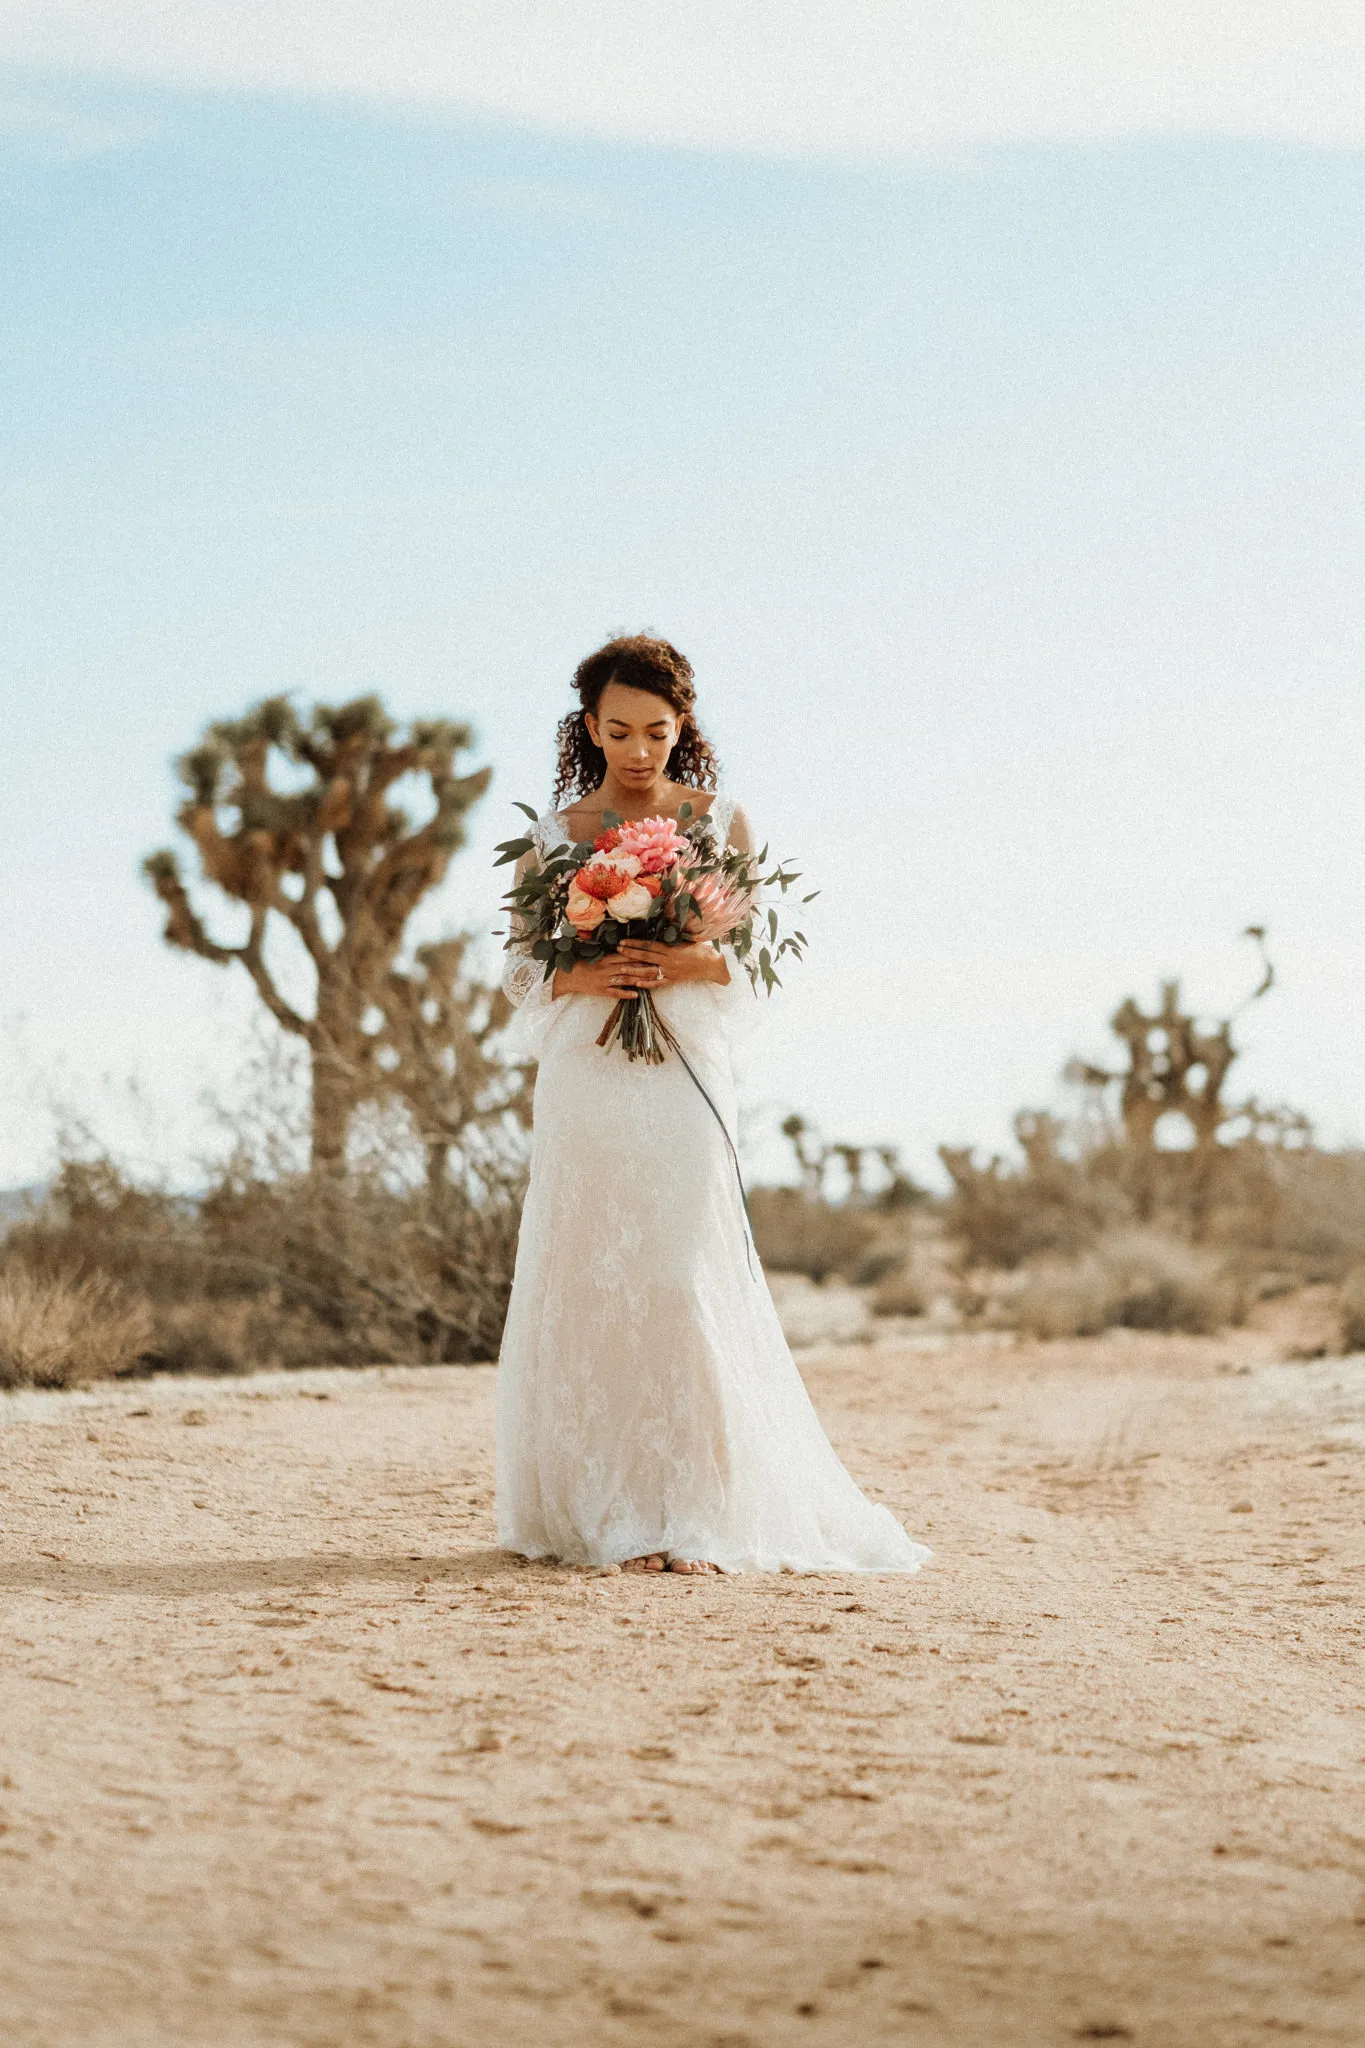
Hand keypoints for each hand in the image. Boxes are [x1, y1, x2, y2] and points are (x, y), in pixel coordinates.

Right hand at [552, 951, 667, 999]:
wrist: (569, 976)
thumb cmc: (584, 965)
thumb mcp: (597, 957)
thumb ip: (611, 956)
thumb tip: (627, 951)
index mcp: (606, 959)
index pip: (626, 956)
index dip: (640, 956)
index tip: (652, 956)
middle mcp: (606, 969)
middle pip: (628, 967)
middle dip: (644, 968)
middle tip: (658, 968)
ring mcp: (604, 981)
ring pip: (624, 979)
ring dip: (638, 979)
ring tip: (651, 980)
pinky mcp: (601, 991)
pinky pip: (615, 993)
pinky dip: (626, 993)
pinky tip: (636, 994)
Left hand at [615, 937, 728, 987]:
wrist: (712, 965)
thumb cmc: (701, 950)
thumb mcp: (686, 940)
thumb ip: (672, 938)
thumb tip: (661, 929)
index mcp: (671, 949)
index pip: (649, 946)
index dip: (635, 944)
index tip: (623, 942)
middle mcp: (669, 961)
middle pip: (645, 957)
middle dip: (630, 954)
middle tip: (617, 951)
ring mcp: (670, 972)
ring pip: (649, 971)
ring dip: (634, 970)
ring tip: (621, 969)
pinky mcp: (674, 980)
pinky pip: (659, 983)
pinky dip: (648, 984)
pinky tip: (638, 984)